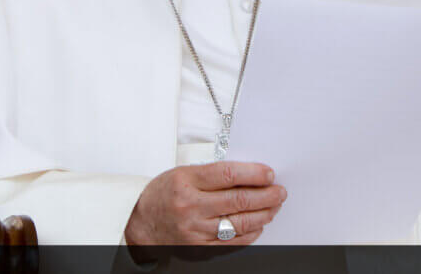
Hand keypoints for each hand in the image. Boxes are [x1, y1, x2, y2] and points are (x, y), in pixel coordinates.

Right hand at [124, 162, 286, 245]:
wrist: (140, 223)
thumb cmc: (164, 193)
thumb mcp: (183, 173)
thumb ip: (213, 173)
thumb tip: (249, 174)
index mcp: (186, 181)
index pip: (228, 174)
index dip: (254, 173)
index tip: (269, 173)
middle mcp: (191, 206)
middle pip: (239, 200)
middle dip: (266, 195)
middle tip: (279, 191)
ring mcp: (195, 230)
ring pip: (240, 223)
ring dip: (263, 214)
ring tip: (274, 206)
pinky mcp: (199, 248)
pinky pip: (232, 242)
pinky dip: (250, 233)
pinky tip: (258, 225)